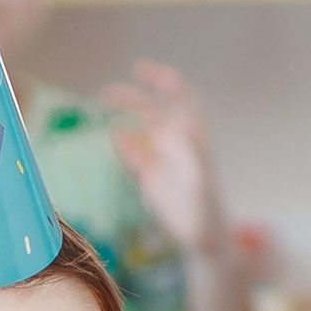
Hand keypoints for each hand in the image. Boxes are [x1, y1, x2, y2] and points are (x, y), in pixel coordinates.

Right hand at [101, 61, 229, 253]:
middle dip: (133, 95)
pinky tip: (117, 138)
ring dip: (125, 112)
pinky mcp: (151, 177)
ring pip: (141, 127)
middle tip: (107, 92)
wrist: (203, 240)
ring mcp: (163, 159)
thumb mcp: (200, 184)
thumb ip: (189, 156)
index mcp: (193, 137)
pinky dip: (124, 143)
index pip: (180, 97)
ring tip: (103, 102)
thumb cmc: (207, 213)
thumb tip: (176, 126)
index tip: (139, 70)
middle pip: (154, 108)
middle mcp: (177, 143)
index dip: (162, 80)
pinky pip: (134, 152)